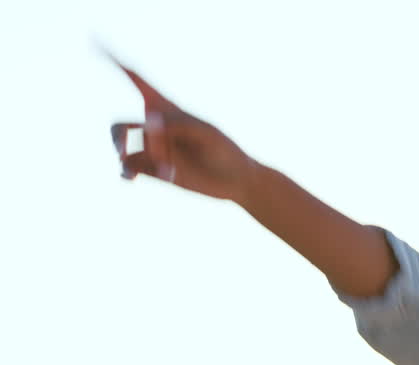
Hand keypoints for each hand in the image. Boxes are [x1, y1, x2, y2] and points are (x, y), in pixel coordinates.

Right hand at [110, 59, 256, 203]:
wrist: (236, 182)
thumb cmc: (226, 151)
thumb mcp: (206, 133)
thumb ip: (177, 126)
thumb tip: (148, 123)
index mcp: (167, 108)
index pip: (137, 81)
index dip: (115, 61)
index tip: (95, 41)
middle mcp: (154, 127)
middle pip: (119, 126)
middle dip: (125, 138)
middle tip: (159, 154)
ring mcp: (152, 150)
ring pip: (121, 147)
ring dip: (133, 157)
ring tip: (164, 169)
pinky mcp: (153, 171)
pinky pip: (128, 168)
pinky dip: (127, 172)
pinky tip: (131, 178)